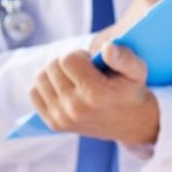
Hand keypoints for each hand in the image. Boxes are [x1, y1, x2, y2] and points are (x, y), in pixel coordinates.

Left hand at [29, 44, 158, 144]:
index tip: (91, 63)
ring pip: (41, 78)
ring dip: (54, 73)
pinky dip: (45, 86)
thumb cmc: (131, 91)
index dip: (79, 55)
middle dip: (66, 63)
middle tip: (83, 71)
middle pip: (52, 67)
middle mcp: (75, 108)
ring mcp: (62, 118)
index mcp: (95, 94)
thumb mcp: (137, 70)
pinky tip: (62, 88)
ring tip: (73, 78)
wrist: (132, 124)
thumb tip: (107, 47)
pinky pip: (34, 93)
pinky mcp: (54, 124)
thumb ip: (123, 57)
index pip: (67, 59)